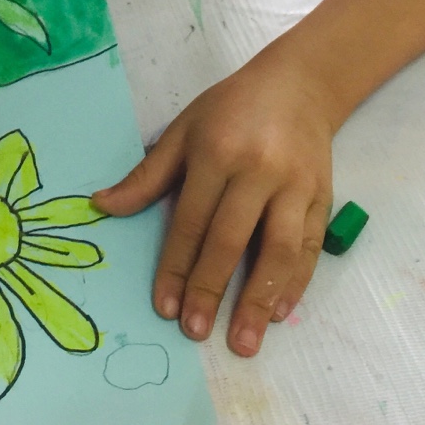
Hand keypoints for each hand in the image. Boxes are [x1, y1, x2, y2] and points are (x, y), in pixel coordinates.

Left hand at [94, 52, 333, 355]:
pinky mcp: (322, 196)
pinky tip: (278, 312)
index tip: (164, 308)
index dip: (176, 266)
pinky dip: (296, 283)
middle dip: (211, 290)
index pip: (191, 221)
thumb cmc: (230, 109)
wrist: (299, 83)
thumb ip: (147, 175)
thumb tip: (101, 206)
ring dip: (259, 299)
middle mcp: (258, 171)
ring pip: (279, 250)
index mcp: (216, 153)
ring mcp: (295, 186)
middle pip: (232, 240)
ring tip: (243, 341)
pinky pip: (310, 247)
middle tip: (195, 332)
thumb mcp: (183, 131)